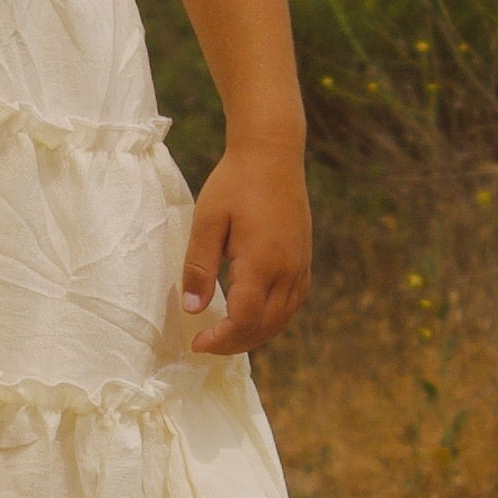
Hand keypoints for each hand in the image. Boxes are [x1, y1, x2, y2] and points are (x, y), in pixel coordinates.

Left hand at [179, 145, 311, 357]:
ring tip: (226, 336)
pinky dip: (273, 319)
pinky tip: (253, 316)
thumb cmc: (235, 182)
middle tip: (207, 344)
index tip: (196, 343)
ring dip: (255, 334)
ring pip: (283, 319)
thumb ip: (199, 267)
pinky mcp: (304, 259)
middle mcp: (287, 270)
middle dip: (235, 343)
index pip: (245, 320)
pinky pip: (293, 302)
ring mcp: (300, 265)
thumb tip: (192, 308)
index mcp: (262, 263)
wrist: (273, 153)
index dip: (221, 340)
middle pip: (266, 327)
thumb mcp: (207, 221)